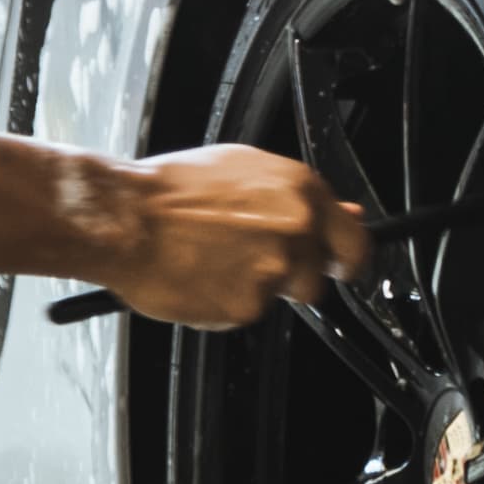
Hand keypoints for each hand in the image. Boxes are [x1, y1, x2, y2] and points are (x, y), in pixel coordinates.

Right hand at [110, 143, 366, 329]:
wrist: (127, 220)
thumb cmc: (173, 191)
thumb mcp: (246, 170)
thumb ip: (300, 198)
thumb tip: (347, 214)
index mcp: (300, 193)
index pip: (357, 243)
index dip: (347, 260)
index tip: (340, 265)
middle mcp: (295, 231)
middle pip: (317, 279)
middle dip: (292, 277)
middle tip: (251, 259)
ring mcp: (273, 272)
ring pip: (278, 297)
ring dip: (256, 289)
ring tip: (215, 261)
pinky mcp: (246, 307)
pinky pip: (245, 313)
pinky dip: (226, 303)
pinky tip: (200, 277)